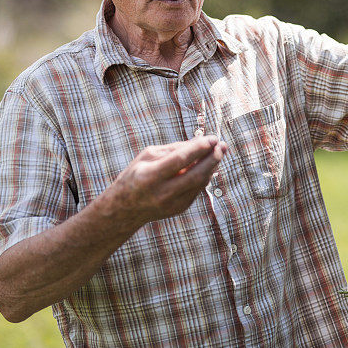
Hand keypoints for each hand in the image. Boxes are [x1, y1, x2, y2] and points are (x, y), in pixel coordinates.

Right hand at [104, 136, 226, 226]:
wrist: (124, 209)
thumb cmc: (136, 175)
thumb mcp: (147, 156)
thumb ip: (174, 149)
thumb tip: (201, 142)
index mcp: (150, 176)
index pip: (180, 160)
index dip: (199, 148)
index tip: (213, 138)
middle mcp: (162, 193)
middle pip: (196, 175)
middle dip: (213, 158)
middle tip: (223, 145)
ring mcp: (172, 204)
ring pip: (200, 182)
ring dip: (212, 166)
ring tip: (220, 150)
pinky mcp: (180, 208)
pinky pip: (197, 188)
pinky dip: (205, 175)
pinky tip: (209, 164)